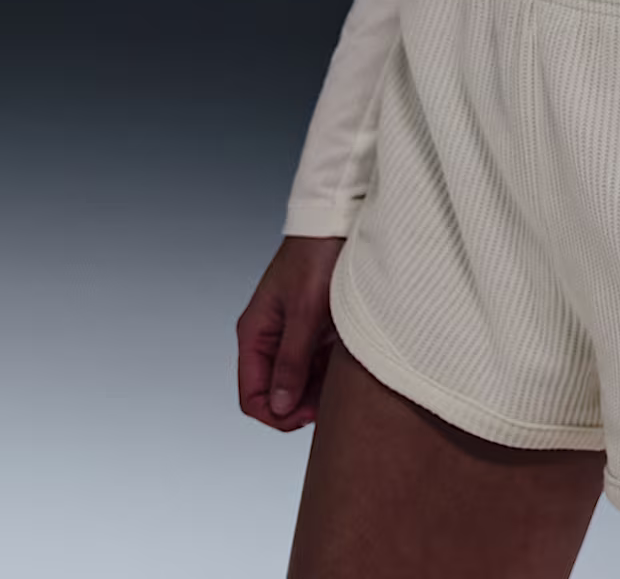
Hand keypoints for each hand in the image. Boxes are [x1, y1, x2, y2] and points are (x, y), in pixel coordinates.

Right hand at [235, 234, 346, 430]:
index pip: (252, 397)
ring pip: (299, 380)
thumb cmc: (317, 257)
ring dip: (317, 389)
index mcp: (255, 335)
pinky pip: (316, 362)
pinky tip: (348, 368)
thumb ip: (292, 360)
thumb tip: (281, 406)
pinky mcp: (314, 326)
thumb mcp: (306, 312)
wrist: (337, 220)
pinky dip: (329, 371)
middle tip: (332, 404)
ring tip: (343, 384)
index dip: (276, 415)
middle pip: (277, 392)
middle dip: (301, 405)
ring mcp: (293, 333)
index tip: (308, 418)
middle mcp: (270, 337)